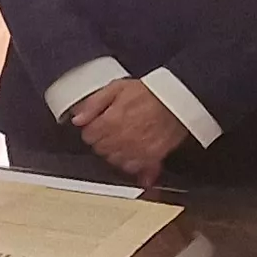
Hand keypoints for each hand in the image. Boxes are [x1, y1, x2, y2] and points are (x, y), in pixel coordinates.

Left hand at [68, 79, 188, 184]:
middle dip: (103, 141)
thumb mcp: (116, 88)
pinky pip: (134, 168)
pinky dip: (131, 164)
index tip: (98, 126)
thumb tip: (78, 118)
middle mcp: (122, 138)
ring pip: (114, 161)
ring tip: (124, 141)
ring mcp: (137, 149)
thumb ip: (94, 103)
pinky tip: (133, 153)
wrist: (178, 100)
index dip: (92, 130)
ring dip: (116, 153)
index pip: (88, 136)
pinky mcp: (152, 157)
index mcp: (110, 121)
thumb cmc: (149, 93)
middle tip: (112, 132)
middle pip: (100, 150)